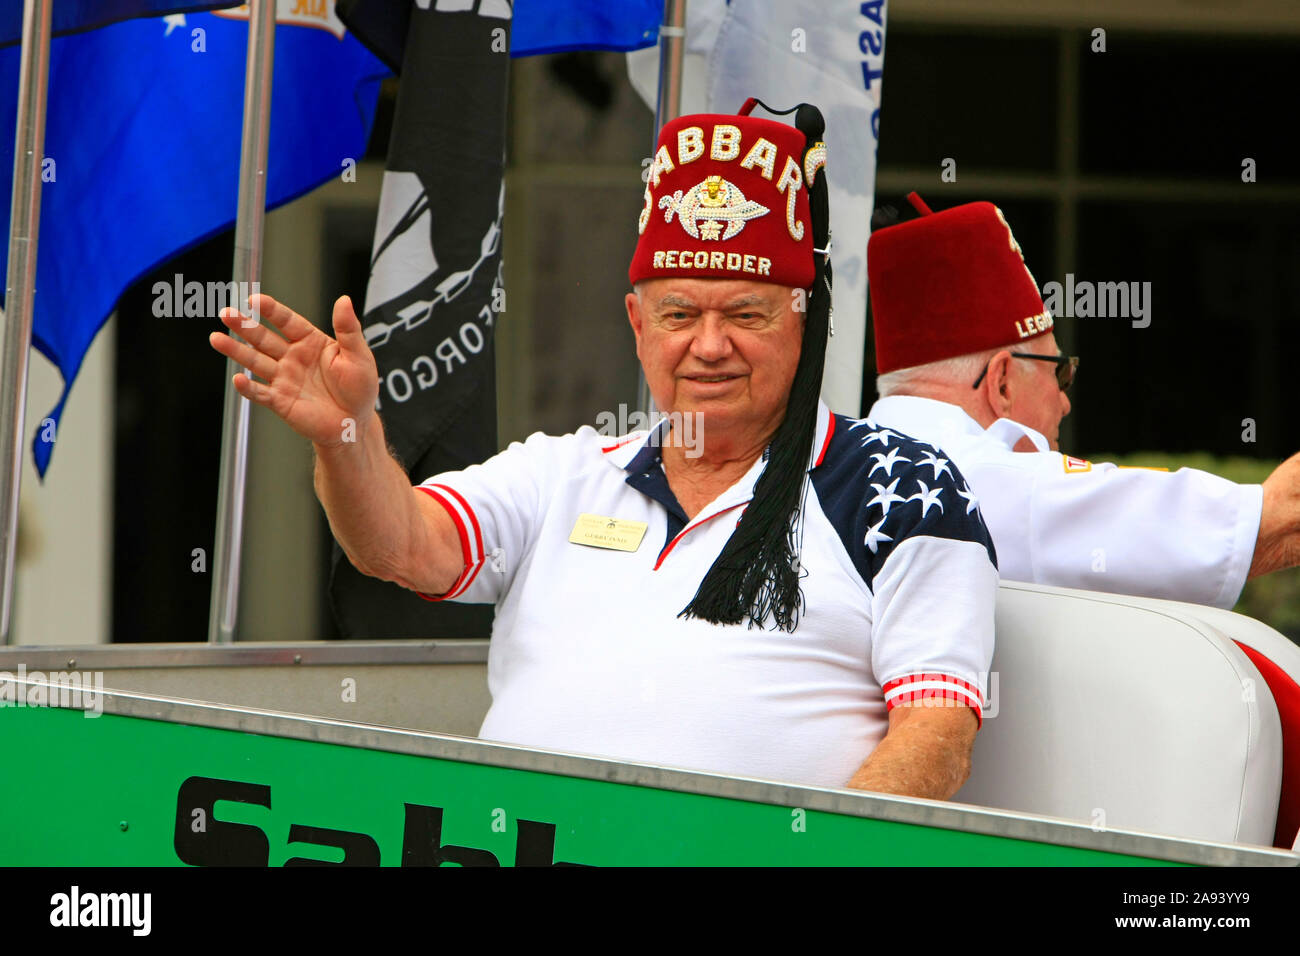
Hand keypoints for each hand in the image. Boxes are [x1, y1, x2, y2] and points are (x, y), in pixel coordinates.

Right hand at [209, 293, 379, 447]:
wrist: (355, 423)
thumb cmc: (360, 388)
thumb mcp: (359, 355)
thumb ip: (348, 329)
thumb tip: (344, 300)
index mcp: (310, 341)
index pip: (287, 321)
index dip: (271, 310)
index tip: (254, 299)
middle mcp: (292, 357)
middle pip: (264, 338)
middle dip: (244, 326)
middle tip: (226, 314)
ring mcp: (284, 378)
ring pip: (255, 361)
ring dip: (236, 350)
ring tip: (216, 339)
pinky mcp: (280, 401)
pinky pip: (261, 393)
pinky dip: (248, 387)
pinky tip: (238, 379)